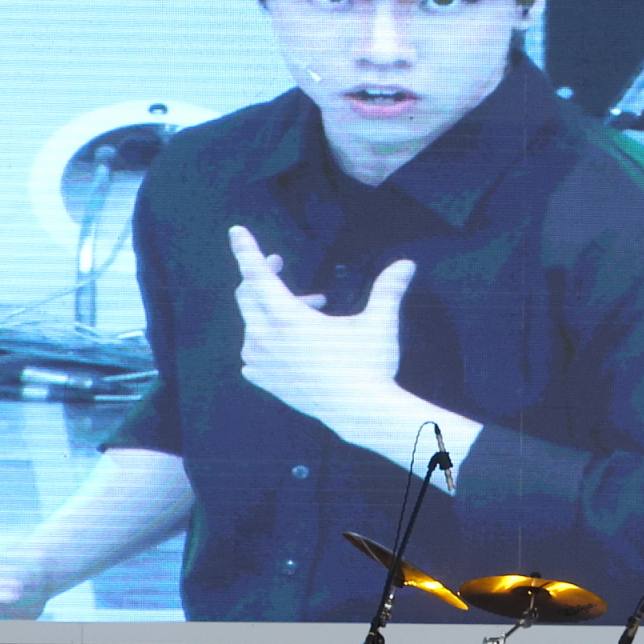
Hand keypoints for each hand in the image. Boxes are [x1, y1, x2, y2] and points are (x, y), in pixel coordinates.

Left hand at [229, 225, 419, 451]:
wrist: (361, 413)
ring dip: (271, 311)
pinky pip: (251, 354)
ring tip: (306, 315)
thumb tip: (407, 264)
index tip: (237, 231)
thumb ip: (388, 289)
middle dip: (262, 275)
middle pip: (248, 295)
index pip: (258, 274)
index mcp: (287, 317)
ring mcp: (263, 362)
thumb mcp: (379, 322)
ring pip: (252, 324)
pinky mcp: (265, 380)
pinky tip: (285, 345)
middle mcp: (266, 337)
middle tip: (280, 265)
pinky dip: (264, 341)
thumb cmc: (369, 366)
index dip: (247, 250)